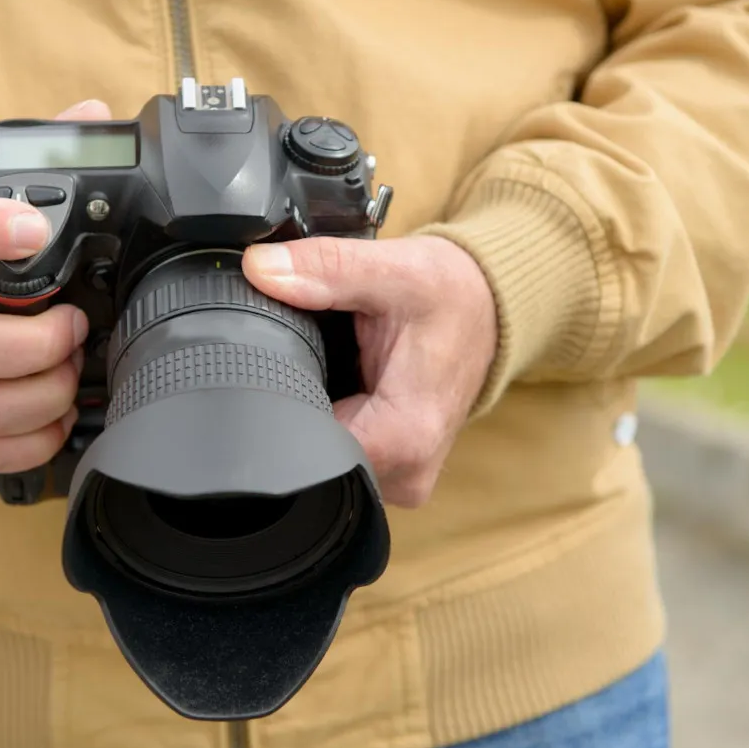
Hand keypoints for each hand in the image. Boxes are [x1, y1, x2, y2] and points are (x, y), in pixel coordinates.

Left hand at [242, 234, 497, 507]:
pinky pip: (335, 454)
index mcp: (405, 437)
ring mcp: (397, 478)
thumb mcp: (393, 270)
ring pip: (317, 458)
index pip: (304, 448)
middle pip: (306, 456)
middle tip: (317, 354)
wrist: (488, 312)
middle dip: (295, 402)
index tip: (280, 363)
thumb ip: (326, 269)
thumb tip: (260, 269)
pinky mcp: (390, 470)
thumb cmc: (452, 295)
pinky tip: (342, 385)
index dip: (278, 401)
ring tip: (336, 366)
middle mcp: (403, 473)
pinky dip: (328, 417)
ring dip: (312, 411)